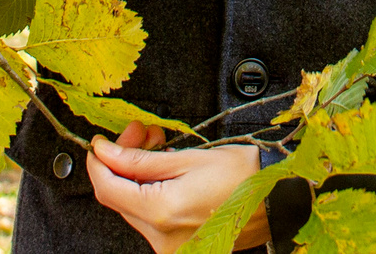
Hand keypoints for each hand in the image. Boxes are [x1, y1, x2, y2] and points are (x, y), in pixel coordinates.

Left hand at [87, 125, 266, 252]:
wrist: (276, 199)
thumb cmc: (243, 176)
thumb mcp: (188, 157)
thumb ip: (141, 159)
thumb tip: (107, 152)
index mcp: (162, 212)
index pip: (108, 188)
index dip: (99, 161)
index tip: (100, 142)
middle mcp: (161, 237)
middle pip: (119, 198)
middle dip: (121, 161)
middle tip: (138, 133)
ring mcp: (168, 247)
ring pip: (133, 206)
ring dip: (136, 174)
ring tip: (155, 145)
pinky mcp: (176, 247)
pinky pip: (150, 217)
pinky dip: (150, 190)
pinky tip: (162, 169)